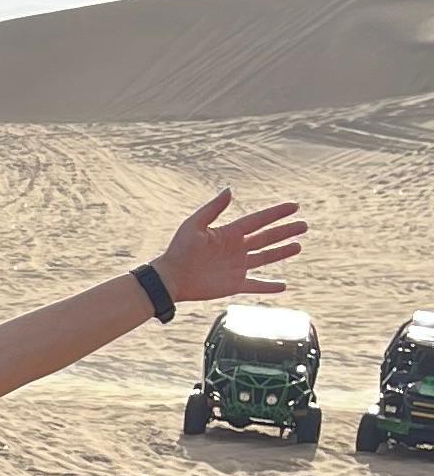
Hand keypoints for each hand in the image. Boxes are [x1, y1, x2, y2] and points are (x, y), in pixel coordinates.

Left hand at [152, 189, 307, 308]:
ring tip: (298, 246)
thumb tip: (229, 189)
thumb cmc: (179, 250)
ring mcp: (237, 266)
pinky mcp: (234, 284)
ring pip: (265, 258)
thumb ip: (213, 208)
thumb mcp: (194, 225)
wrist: (170, 278)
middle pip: (267, 237)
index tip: (294, 206)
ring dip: (282, 252)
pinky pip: (256, 285)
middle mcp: (236, 248)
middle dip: (286, 231)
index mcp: (229, 233)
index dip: (277, 213)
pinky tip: (283, 285)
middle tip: (304, 225)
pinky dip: (269, 286)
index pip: (258, 220)